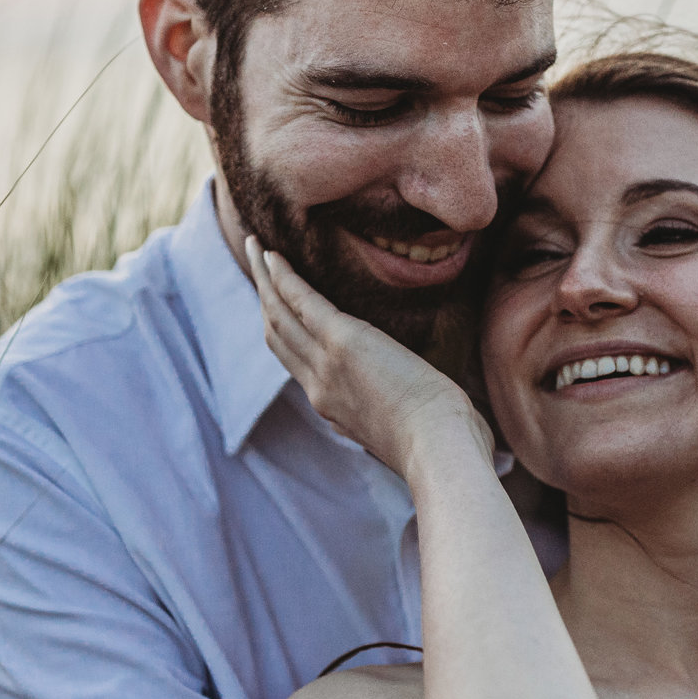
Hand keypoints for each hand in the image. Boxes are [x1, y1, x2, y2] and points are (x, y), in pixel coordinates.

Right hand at [246, 238, 492, 478]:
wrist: (441, 451)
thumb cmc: (443, 445)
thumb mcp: (407, 429)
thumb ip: (396, 411)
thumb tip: (411, 401)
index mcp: (334, 408)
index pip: (297, 363)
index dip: (282, 331)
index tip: (278, 305)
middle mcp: (319, 387)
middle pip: (277, 336)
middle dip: (264, 298)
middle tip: (256, 265)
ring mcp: (326, 366)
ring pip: (278, 315)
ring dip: (264, 278)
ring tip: (254, 247)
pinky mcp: (342, 343)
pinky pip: (300, 303)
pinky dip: (283, 277)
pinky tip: (273, 254)